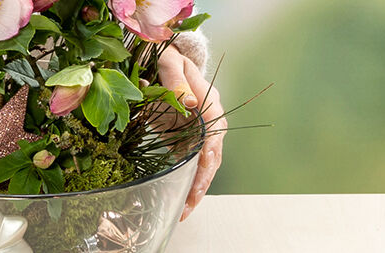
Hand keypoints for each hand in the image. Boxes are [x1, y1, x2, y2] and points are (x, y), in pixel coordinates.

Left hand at [155, 46, 226, 220]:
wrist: (170, 62)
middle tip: (188, 207)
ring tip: (182, 212)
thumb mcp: (171, 63)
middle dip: (201, 184)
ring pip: (202, 167)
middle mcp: (210, 125)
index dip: (207, 160)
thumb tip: (187, 103)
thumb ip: (176, 80)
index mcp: (211, 107)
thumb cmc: (171, 60)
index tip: (200, 178)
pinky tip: (176, 201)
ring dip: (194, 190)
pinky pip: (188, 165)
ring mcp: (199, 135)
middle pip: (211, 160)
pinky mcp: (187, 141)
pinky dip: (184, 183)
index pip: (214, 139)